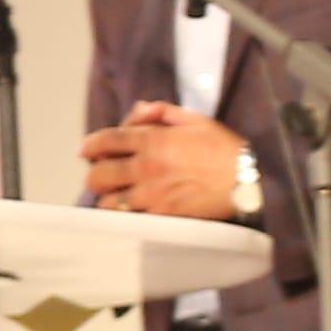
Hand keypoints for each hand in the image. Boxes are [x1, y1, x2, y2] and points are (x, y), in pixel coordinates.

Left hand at [78, 102, 255, 224]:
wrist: (246, 182)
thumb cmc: (223, 149)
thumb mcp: (195, 120)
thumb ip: (162, 112)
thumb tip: (139, 109)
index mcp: (153, 140)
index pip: (107, 141)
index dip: (90, 145)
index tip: (84, 150)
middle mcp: (146, 168)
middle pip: (99, 175)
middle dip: (95, 174)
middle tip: (102, 175)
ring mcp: (152, 195)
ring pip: (108, 202)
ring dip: (108, 198)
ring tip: (116, 196)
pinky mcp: (162, 217)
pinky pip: (129, 220)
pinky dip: (124, 217)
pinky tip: (129, 213)